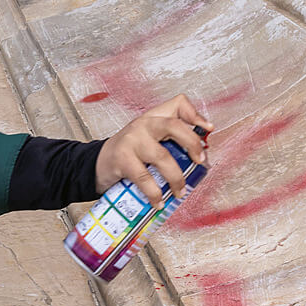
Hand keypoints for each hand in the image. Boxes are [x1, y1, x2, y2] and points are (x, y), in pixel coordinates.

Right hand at [96, 94, 212, 207]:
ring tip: (179, 191)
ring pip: (162, 156)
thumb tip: (200, 161)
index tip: (208, 129)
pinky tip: (158, 201)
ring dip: (176, 178)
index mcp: (153, 118)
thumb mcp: (149, 140)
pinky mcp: (122, 159)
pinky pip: (145, 178)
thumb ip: (170, 143)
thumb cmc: (129, 153)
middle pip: (174, 125)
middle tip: (200, 162)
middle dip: (192, 144)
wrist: (97, 163)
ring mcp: (132, 140)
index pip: (177, 104)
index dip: (195, 115)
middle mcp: (143, 124)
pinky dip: (155, 193)